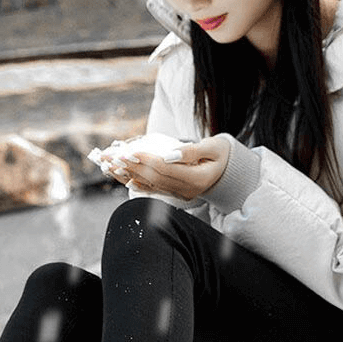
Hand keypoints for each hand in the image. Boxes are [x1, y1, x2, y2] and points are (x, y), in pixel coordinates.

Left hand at [114, 135, 230, 200]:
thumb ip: (192, 151)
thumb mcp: (213, 147)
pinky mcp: (175, 193)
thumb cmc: (223, 154)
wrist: (229, 171)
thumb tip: (169, 154)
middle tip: (114, 158)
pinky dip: (139, 183)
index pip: (165, 169)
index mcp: (196, 179)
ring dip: (131, 175)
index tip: (129, 152)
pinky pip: (154, 189)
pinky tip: (126, 179)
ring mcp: (180, 194)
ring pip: (151, 185)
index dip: (146, 160)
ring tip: (113, 167)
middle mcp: (186, 190)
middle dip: (133, 167)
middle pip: (154, 178)